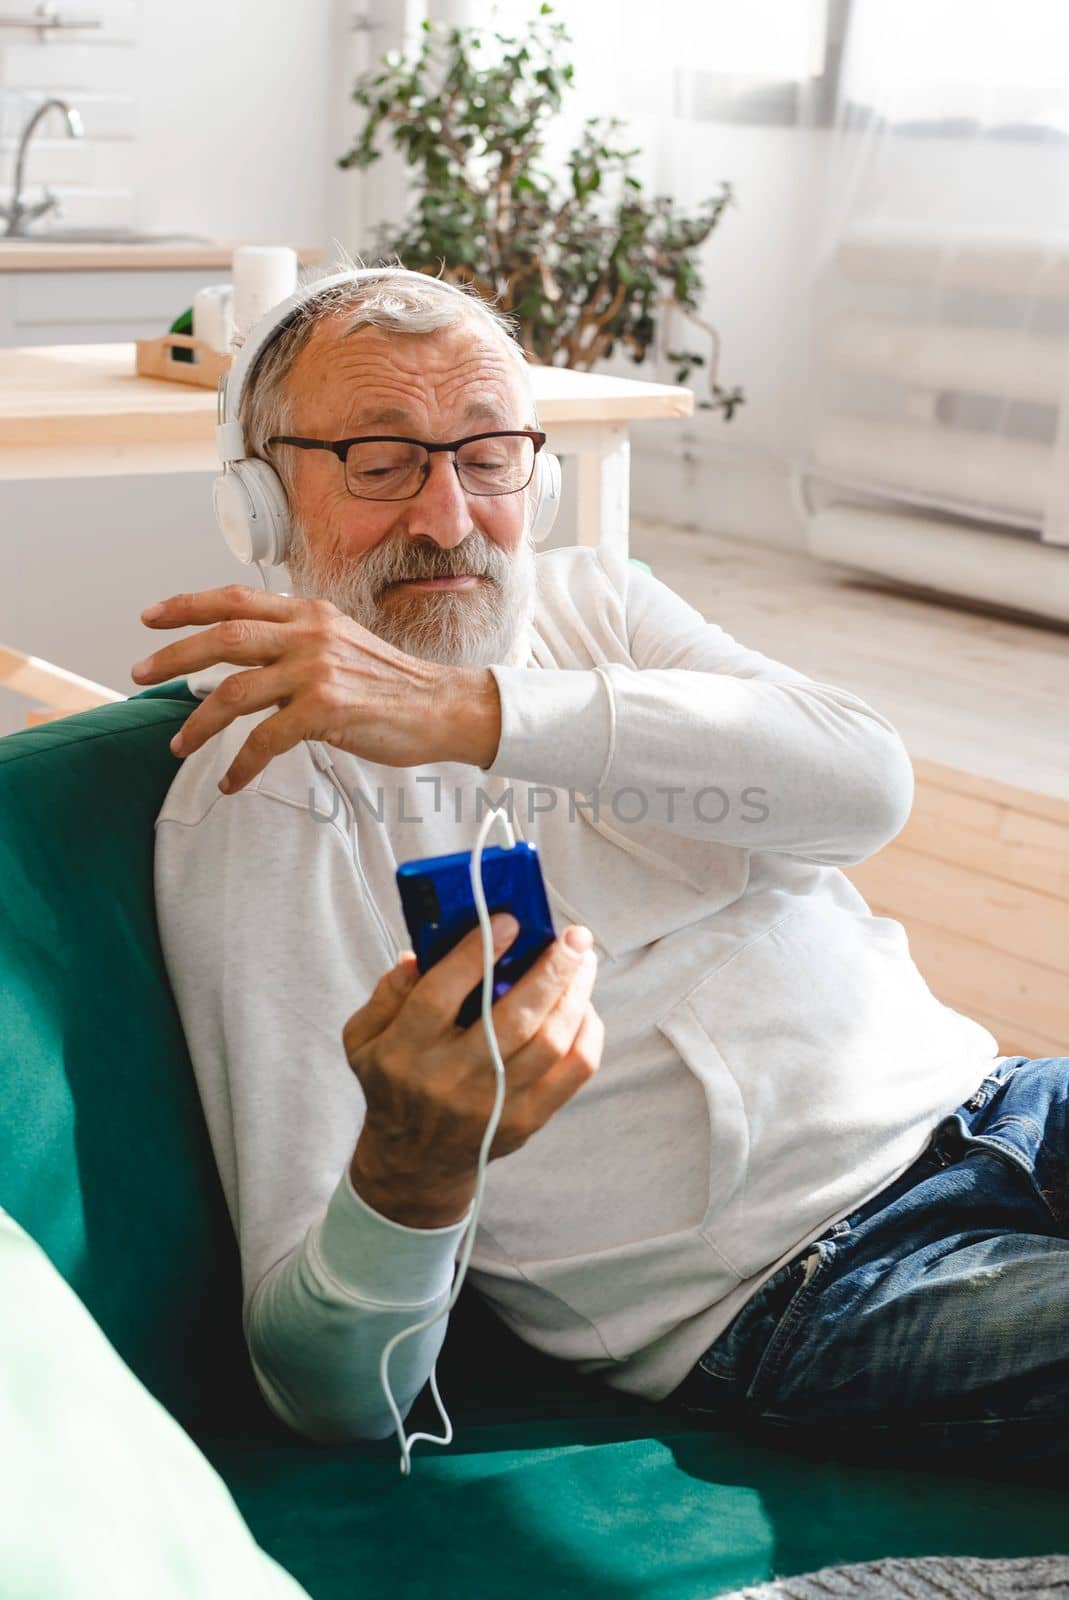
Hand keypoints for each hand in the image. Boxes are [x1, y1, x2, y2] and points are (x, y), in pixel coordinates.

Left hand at [130, 584, 501, 792]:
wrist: (442, 707)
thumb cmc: (392, 685)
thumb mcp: (341, 646)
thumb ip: (296, 644)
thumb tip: (246, 660)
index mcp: (310, 613)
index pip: (234, 599)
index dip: (186, 605)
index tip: (151, 617)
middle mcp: (309, 634)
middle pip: (222, 638)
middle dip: (173, 657)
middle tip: (139, 675)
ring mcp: (316, 671)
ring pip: (233, 692)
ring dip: (198, 723)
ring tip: (178, 744)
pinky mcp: (325, 710)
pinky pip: (265, 740)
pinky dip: (241, 764)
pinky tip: (231, 780)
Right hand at [343, 917, 602, 1226]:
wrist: (416, 1161)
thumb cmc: (393, 1081)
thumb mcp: (365, 1038)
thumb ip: (387, 993)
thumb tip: (418, 955)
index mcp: (405, 1052)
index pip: (442, 994)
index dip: (477, 953)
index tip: (509, 920)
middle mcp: (450, 1079)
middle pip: (512, 1018)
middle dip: (550, 970)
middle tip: (572, 936)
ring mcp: (493, 1104)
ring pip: (550, 1042)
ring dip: (574, 994)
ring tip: (583, 961)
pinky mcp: (526, 1120)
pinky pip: (573, 1072)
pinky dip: (587, 1033)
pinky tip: (584, 1005)